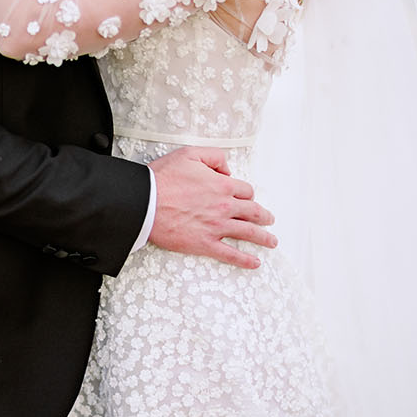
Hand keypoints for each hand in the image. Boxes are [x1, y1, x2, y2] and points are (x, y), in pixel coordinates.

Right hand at [148, 146, 276, 268]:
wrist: (145, 202)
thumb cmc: (163, 178)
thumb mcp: (190, 154)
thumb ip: (214, 156)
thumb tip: (227, 168)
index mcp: (222, 185)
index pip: (245, 190)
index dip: (247, 193)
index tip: (246, 197)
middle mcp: (224, 207)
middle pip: (253, 212)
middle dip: (263, 216)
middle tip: (269, 220)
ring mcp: (216, 227)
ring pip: (248, 233)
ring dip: (263, 238)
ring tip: (271, 242)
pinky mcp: (205, 244)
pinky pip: (230, 254)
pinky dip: (245, 260)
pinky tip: (255, 263)